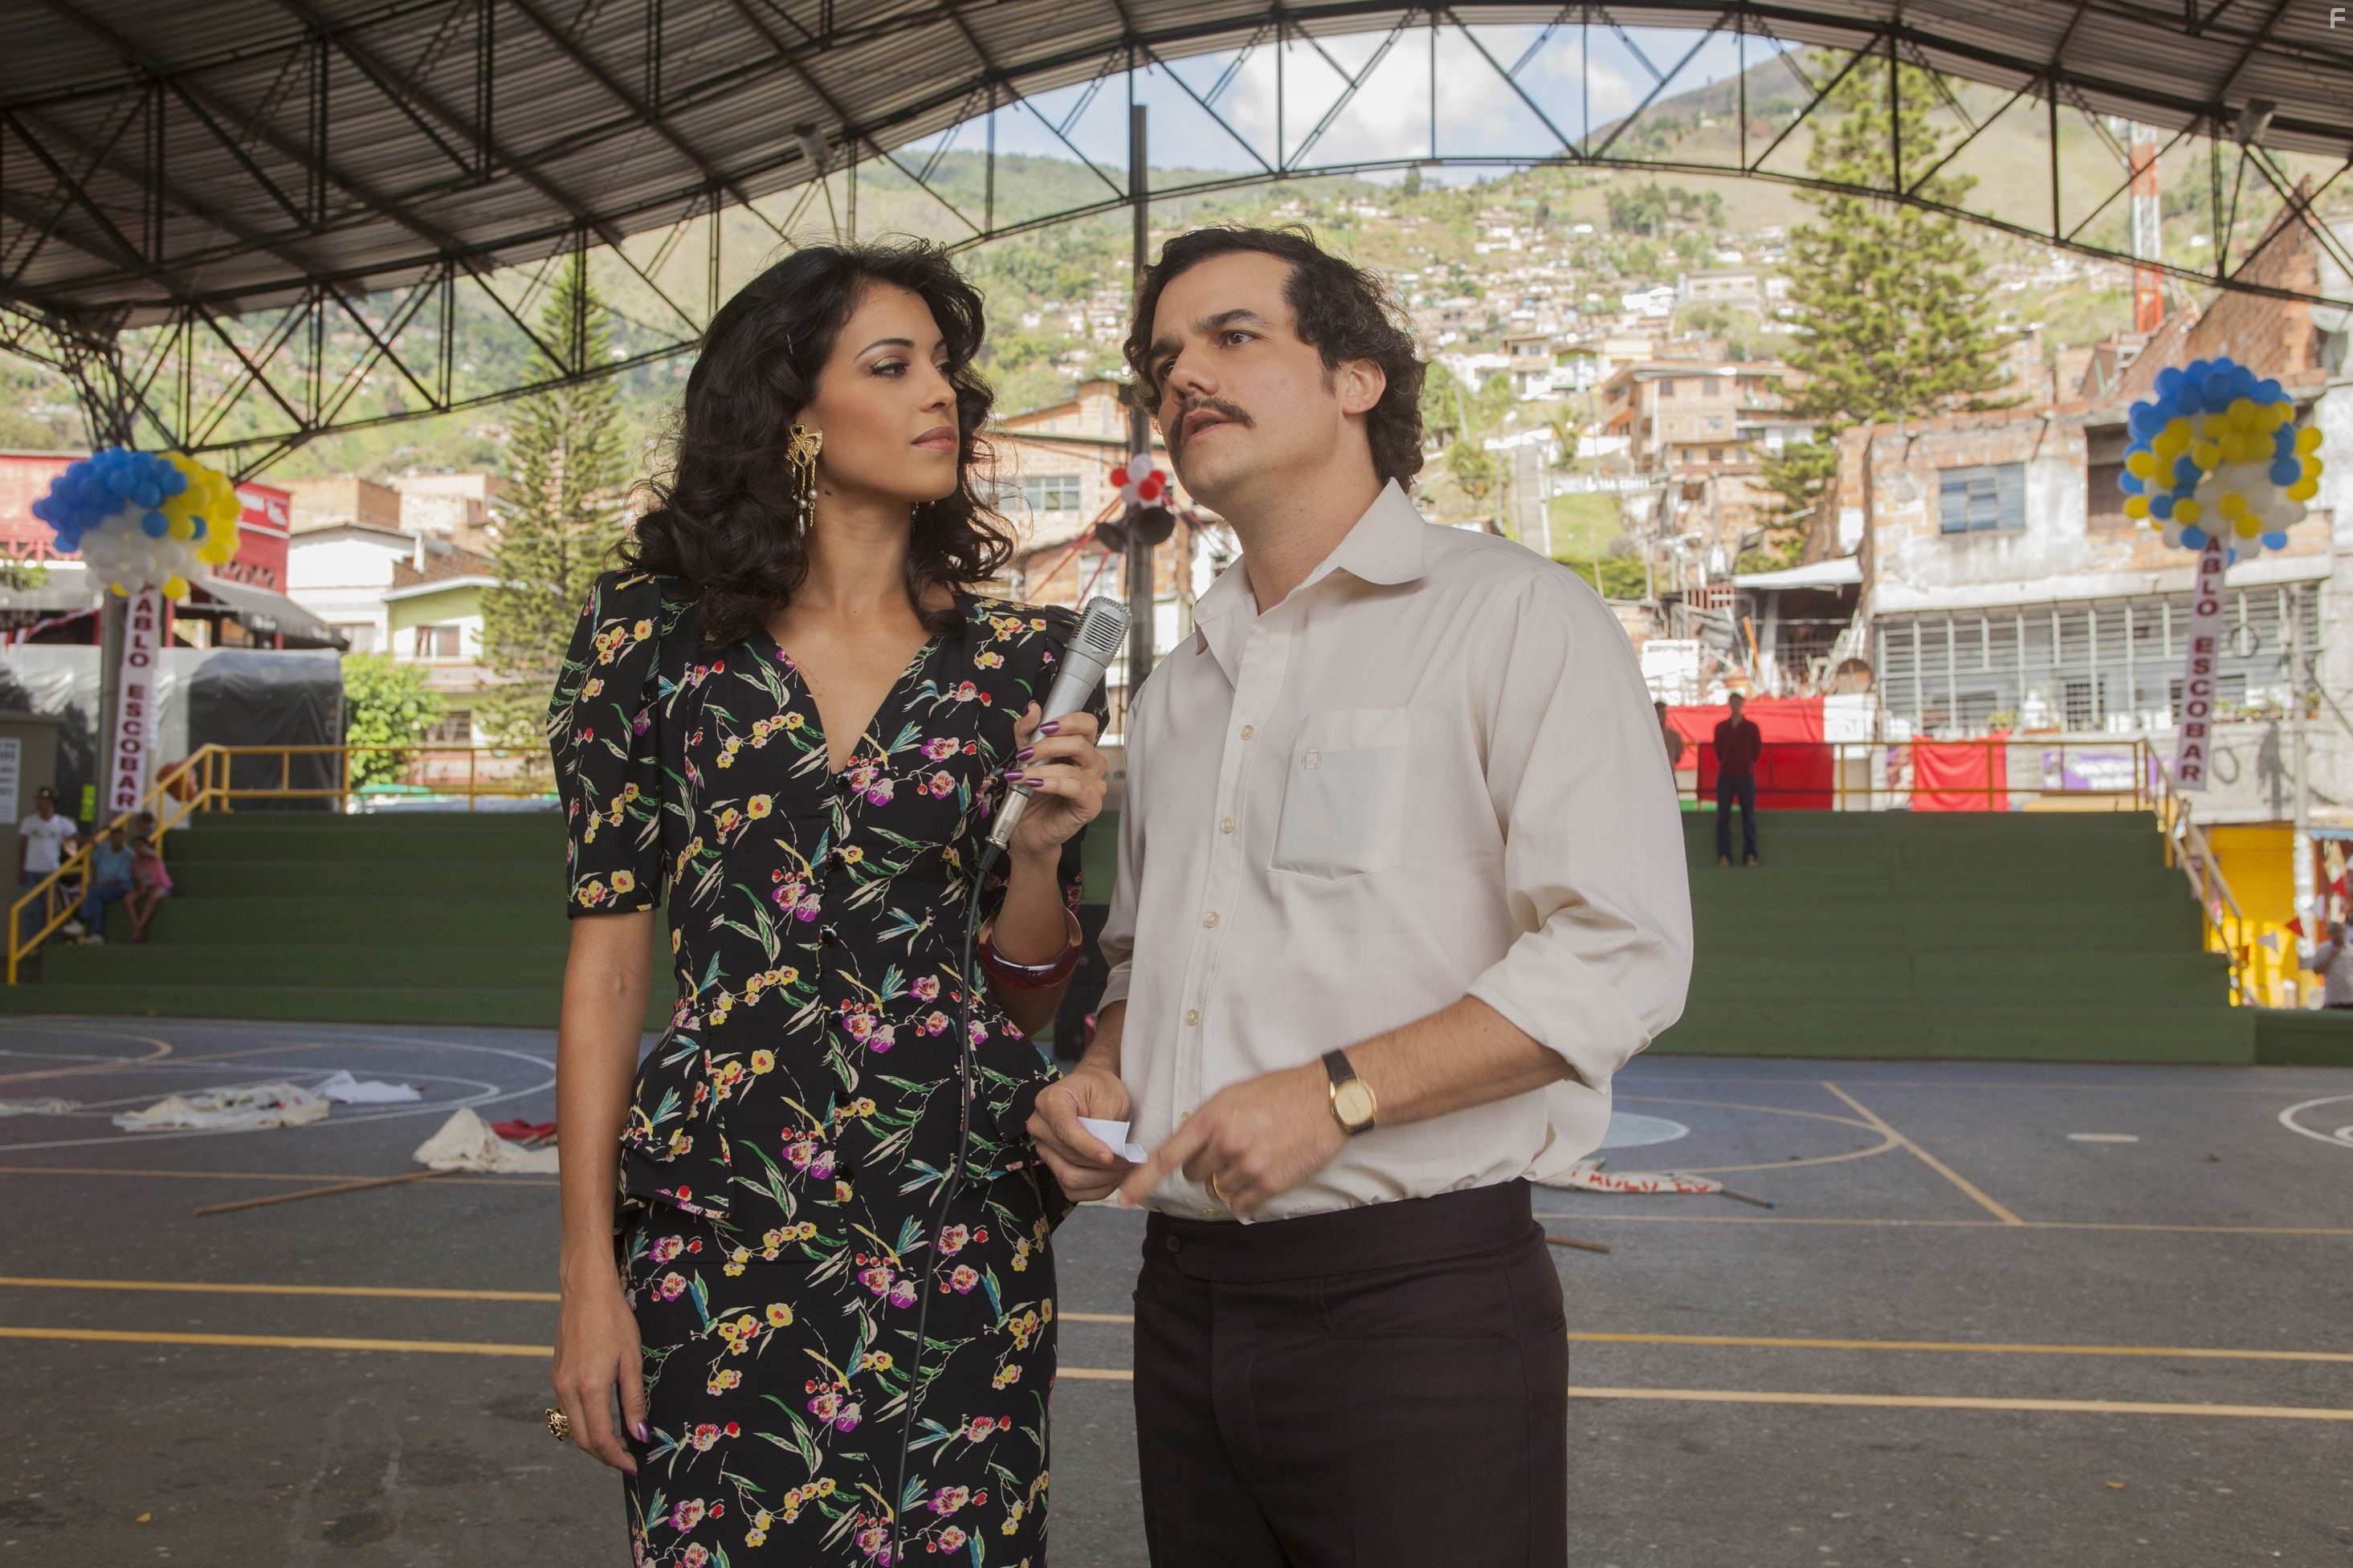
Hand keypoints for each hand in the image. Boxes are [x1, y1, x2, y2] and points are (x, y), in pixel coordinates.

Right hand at [550, 1269, 644, 1472]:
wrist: (585, 1290)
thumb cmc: (614, 1319)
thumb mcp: (632, 1360)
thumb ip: (634, 1400)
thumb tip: (641, 1435)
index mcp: (589, 1387)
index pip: (600, 1438)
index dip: (617, 1458)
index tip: (634, 1467)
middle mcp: (567, 1389)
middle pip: (582, 1439)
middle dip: (605, 1456)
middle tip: (628, 1461)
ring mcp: (558, 1382)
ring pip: (572, 1427)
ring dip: (594, 1441)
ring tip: (619, 1444)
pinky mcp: (556, 1375)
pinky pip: (568, 1410)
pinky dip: (585, 1423)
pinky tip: (603, 1420)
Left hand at [1005, 703, 1107, 859]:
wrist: (1026, 828)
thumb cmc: (1029, 794)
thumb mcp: (1023, 756)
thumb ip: (1027, 733)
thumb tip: (1033, 708)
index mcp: (1080, 749)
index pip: (1087, 724)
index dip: (1068, 721)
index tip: (1044, 726)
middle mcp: (1092, 765)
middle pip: (1081, 742)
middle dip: (1048, 745)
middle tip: (1024, 754)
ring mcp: (1094, 786)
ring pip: (1074, 766)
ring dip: (1042, 768)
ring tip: (1020, 775)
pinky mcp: (1091, 805)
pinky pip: (1075, 788)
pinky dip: (1053, 784)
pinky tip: (1035, 785)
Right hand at [1029, 1062, 1131, 1202]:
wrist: (1093, 1091)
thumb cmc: (1101, 1089)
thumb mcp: (1109, 1096)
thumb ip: (1105, 1123)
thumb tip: (1108, 1152)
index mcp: (1049, 1102)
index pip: (1065, 1131)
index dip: (1088, 1147)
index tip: (1109, 1156)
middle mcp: (1040, 1126)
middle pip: (1069, 1157)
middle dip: (1102, 1165)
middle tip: (1129, 1162)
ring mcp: (1044, 1149)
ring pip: (1070, 1178)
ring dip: (1101, 1179)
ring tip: (1123, 1169)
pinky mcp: (1053, 1167)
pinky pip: (1072, 1190)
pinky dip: (1096, 1189)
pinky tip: (1112, 1178)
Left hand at [1116, 1063, 1345, 1217]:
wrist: (1326, 1099)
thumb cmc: (1280, 1091)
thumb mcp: (1234, 1095)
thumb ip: (1208, 1122)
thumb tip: (1191, 1149)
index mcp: (1211, 1118)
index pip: (1167, 1156)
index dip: (1142, 1181)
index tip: (1124, 1199)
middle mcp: (1225, 1144)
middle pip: (1195, 1176)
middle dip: (1205, 1168)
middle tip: (1229, 1149)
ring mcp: (1248, 1166)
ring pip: (1219, 1190)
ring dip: (1229, 1180)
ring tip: (1253, 1155)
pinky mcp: (1270, 1183)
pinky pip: (1242, 1204)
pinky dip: (1246, 1196)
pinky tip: (1260, 1175)